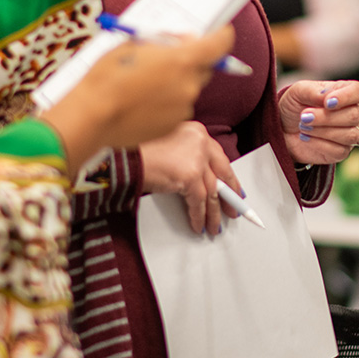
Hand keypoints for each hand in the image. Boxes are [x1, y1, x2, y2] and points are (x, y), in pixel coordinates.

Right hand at [40, 27, 231, 174]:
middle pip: (205, 68)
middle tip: (169, 57)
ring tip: (145, 83)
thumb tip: (184, 40)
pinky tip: (142, 101)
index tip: (220, 31)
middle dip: (192, 61)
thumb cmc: (106, 77)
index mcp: (182, 60)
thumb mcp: (132, 44)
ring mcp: (183, 108)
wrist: (90, 117)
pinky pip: (178, 107)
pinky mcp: (173, 125)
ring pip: (189, 88)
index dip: (223, 35)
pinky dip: (167, 102)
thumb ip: (164, 41)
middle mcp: (189, 85)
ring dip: (177, 82)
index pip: (220, 44)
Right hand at [141, 121, 242, 235]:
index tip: (233, 187)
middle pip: (221, 173)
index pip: (219, 157)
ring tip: (215, 226)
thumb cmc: (138, 152)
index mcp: (196, 132)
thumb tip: (199, 180)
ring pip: (212, 191)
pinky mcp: (190, 176)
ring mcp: (197, 159)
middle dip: (229, 196)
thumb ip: (186, 156)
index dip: (227, 175)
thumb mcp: (169, 147)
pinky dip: (198, 216)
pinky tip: (199, 225)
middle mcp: (200, 142)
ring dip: (213, 212)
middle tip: (233, 210)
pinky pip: (199, 202)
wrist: (125, 157)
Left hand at [279, 79, 358, 164]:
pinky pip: (339, 151)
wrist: (283, 129)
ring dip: (323, 131)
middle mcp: (351, 113)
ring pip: (350, 135)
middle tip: (304, 116)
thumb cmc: (294, 106)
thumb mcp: (298, 91)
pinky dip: (319, 144)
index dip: (346, 97)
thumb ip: (315, 91)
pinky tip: (306, 138)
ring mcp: (349, 133)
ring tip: (303, 127)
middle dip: (326, 117)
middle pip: (354, 115)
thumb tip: (329, 99)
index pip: (357, 91)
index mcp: (344, 92)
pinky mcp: (341, 152)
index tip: (327, 102)